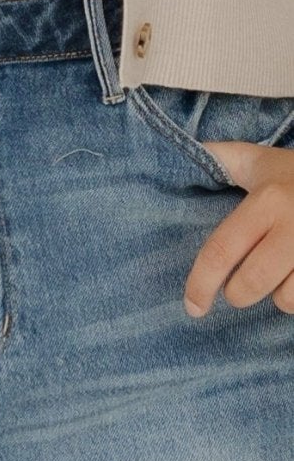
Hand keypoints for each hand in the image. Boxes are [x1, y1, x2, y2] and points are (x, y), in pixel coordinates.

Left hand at [182, 142, 293, 316]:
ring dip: (277, 296)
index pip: (224, 249)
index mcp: (268, 201)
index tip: (193, 305)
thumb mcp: (260, 160)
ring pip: (287, 299)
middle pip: (253, 282)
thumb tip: (177, 155)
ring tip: (276, 276)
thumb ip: (220, 157)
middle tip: (236, 288)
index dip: (201, 282)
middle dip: (237, 293)